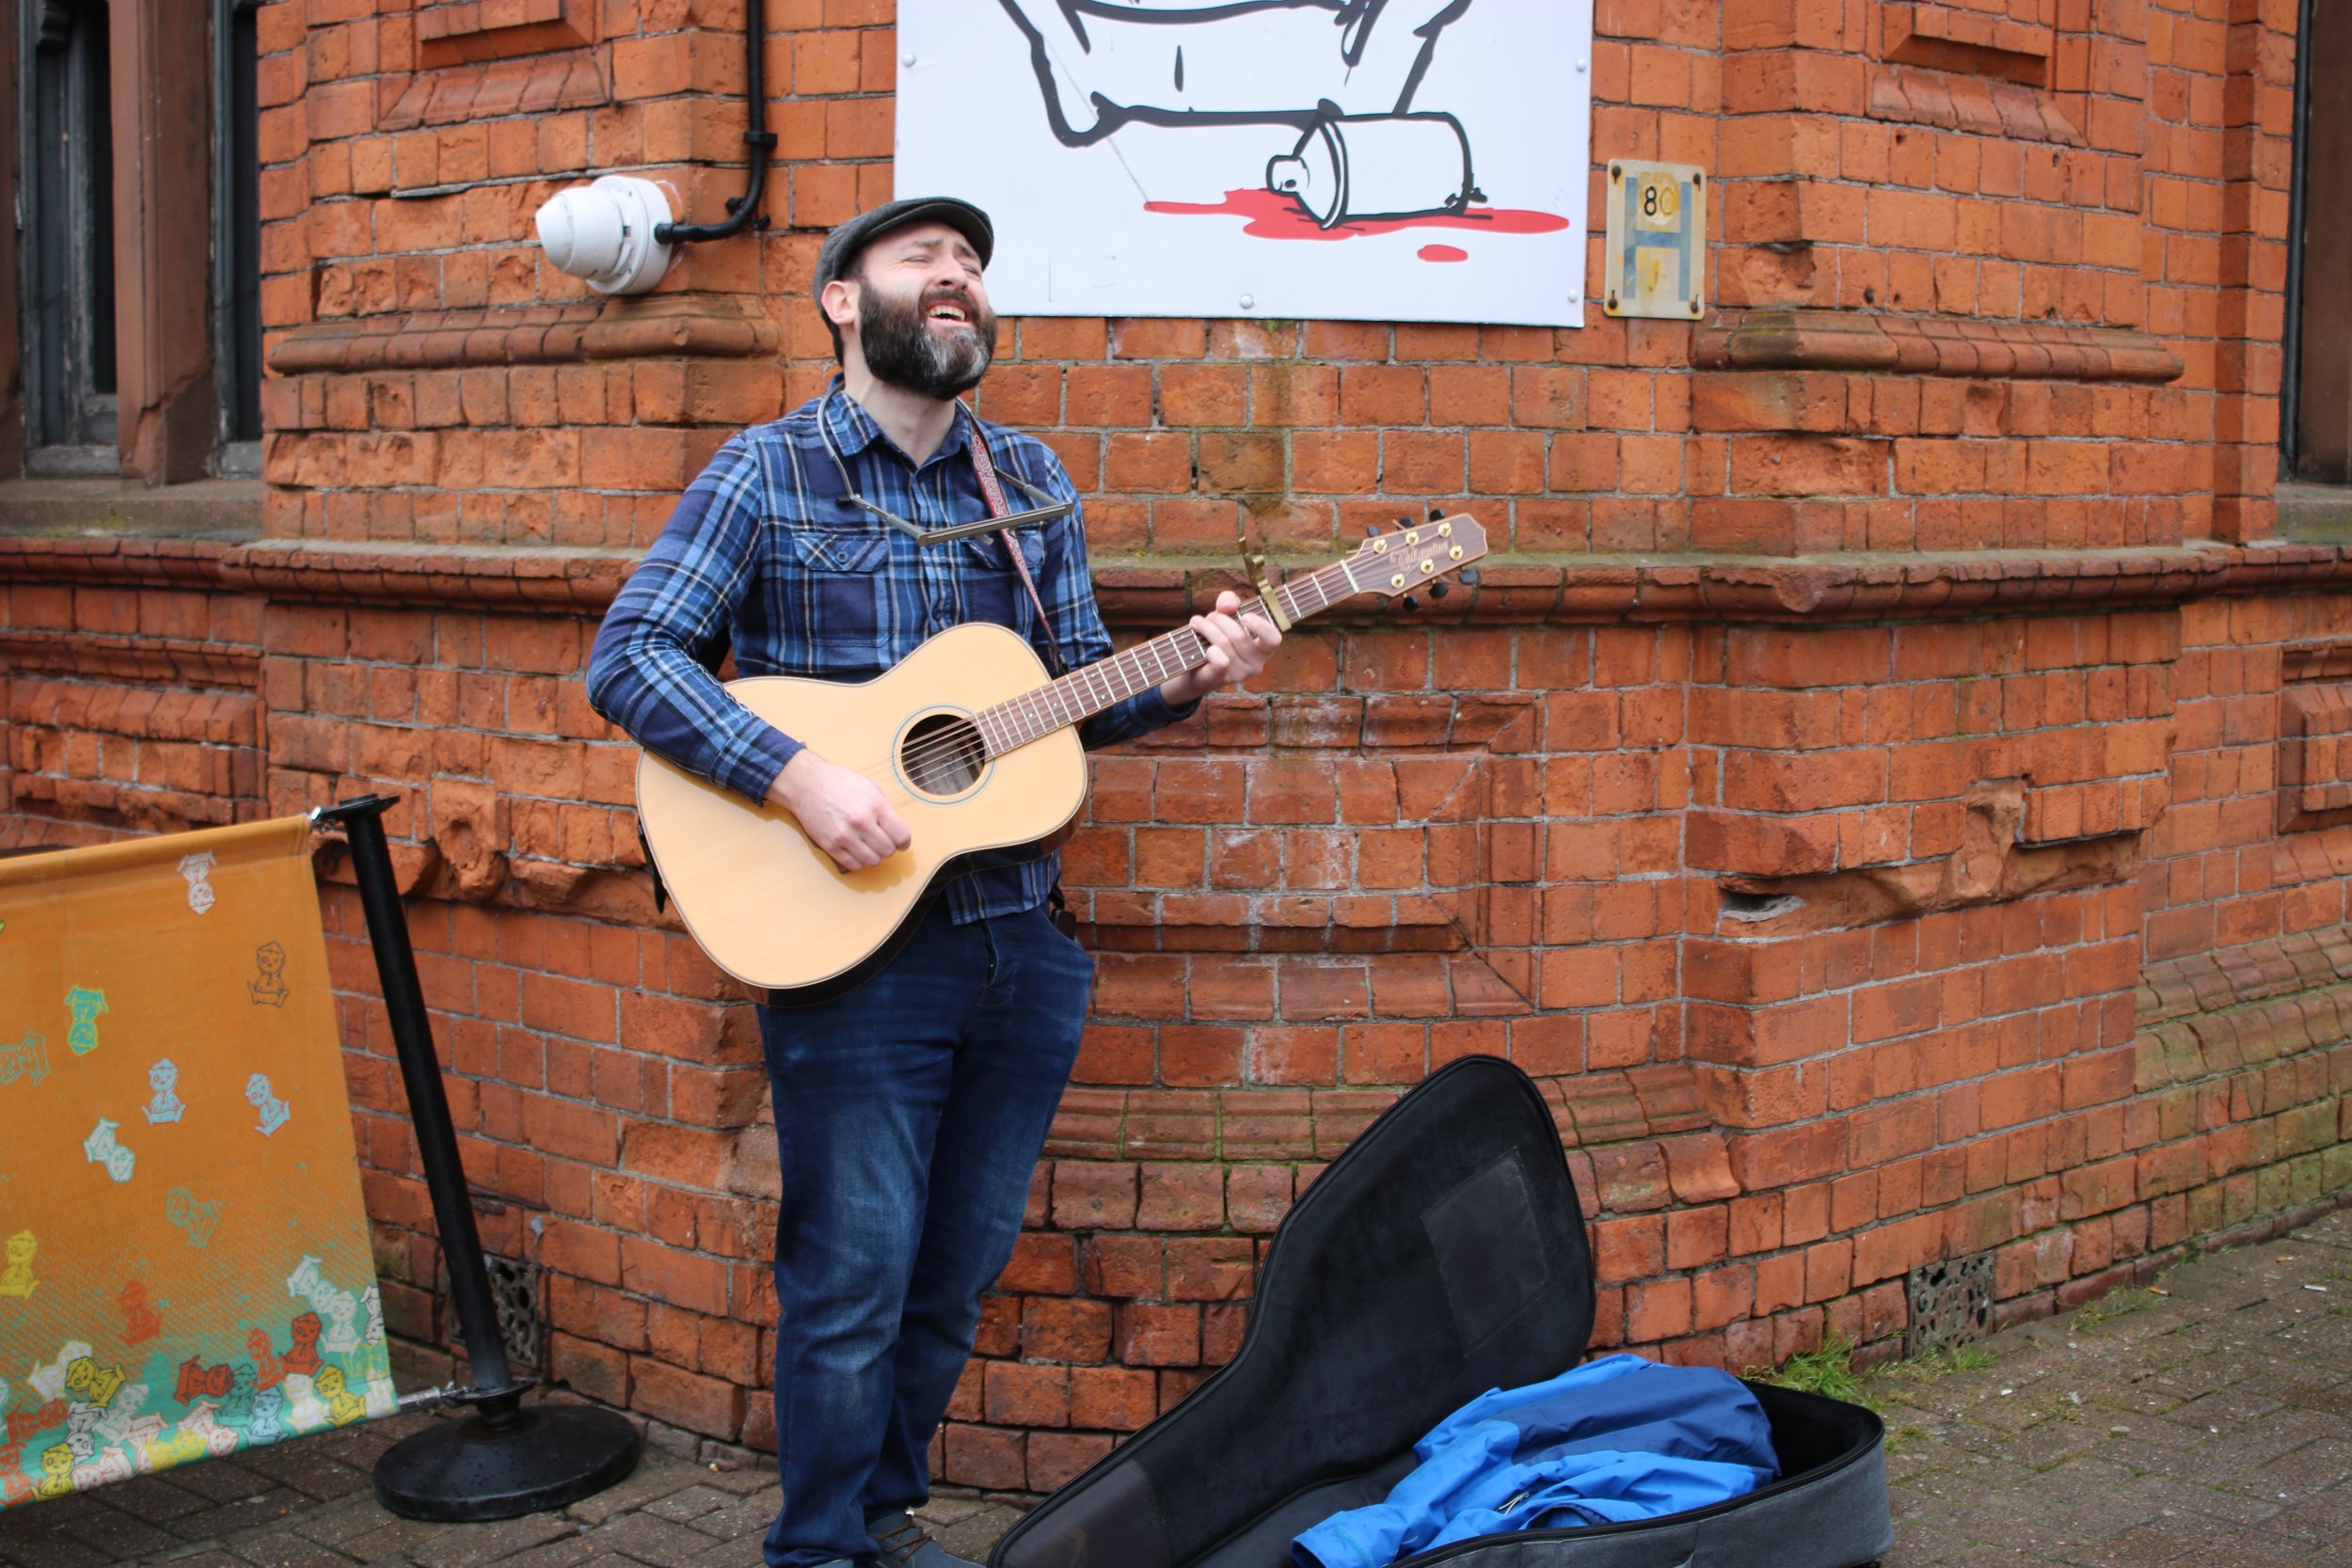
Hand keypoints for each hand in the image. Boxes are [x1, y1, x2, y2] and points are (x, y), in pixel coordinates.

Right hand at [767, 750, 910, 872]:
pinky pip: (853, 865)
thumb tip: (895, 828)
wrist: (807, 784)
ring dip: (874, 857)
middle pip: (888, 851)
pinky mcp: (830, 845)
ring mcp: (845, 835)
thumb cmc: (839, 783)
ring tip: (869, 847)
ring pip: (872, 861)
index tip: (901, 843)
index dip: (904, 842)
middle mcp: (861, 822)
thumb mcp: (870, 788)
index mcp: (875, 806)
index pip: (901, 836)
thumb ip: (884, 808)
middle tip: (882, 843)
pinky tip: (856, 852)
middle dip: (888, 848)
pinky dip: (858, 862)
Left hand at [1160, 589, 1281, 705]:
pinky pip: (1220, 661)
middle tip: (1210, 617)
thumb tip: (1228, 606)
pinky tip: (1203, 644)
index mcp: (1264, 648)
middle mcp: (1256, 664)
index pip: (1274, 638)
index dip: (1261, 626)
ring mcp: (1239, 673)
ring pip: (1224, 643)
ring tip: (1199, 624)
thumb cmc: (1217, 636)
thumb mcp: (1225, 614)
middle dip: (1220, 620)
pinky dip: (1210, 649)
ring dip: (1207, 628)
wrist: (1196, 665)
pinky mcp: (1222, 679)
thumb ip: (1229, 602)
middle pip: (1239, 636)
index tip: (1245, 616)